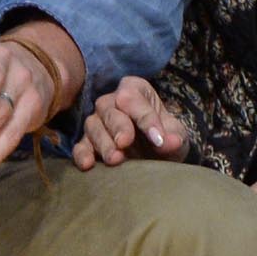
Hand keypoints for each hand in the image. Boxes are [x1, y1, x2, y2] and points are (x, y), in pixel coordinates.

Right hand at [71, 77, 188, 168]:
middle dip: (118, 126)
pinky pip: (80, 145)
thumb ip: (174, 137)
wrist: (156, 156)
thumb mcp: (176, 136)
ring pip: (93, 126)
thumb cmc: (164, 138)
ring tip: (115, 159)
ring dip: (103, 143)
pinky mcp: (88, 142)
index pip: (133, 97)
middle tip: (125, 143)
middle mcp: (111, 102)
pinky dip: (82, 155)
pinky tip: (88, 165)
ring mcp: (97, 122)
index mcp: (134, 90)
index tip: (157, 139)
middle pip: (108, 108)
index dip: (145, 117)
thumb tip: (169, 142)